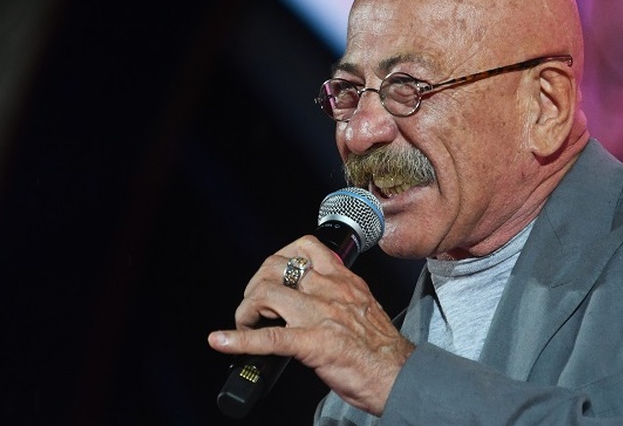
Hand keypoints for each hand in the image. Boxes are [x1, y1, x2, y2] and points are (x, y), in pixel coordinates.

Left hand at [208, 235, 414, 415]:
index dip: (278, 258)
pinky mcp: (313, 344)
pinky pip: (268, 338)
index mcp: (344, 280)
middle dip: (255, 285)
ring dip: (246, 310)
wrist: (400, 375)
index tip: (272, 275)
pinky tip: (221, 341)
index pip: (304, 247)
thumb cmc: (384, 349)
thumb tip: (311, 300)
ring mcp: (319, 315)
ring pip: (266, 294)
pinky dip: (238, 340)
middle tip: (254, 306)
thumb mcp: (362, 307)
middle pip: (275, 267)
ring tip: (247, 325)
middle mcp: (330, 291)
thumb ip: (338, 297)